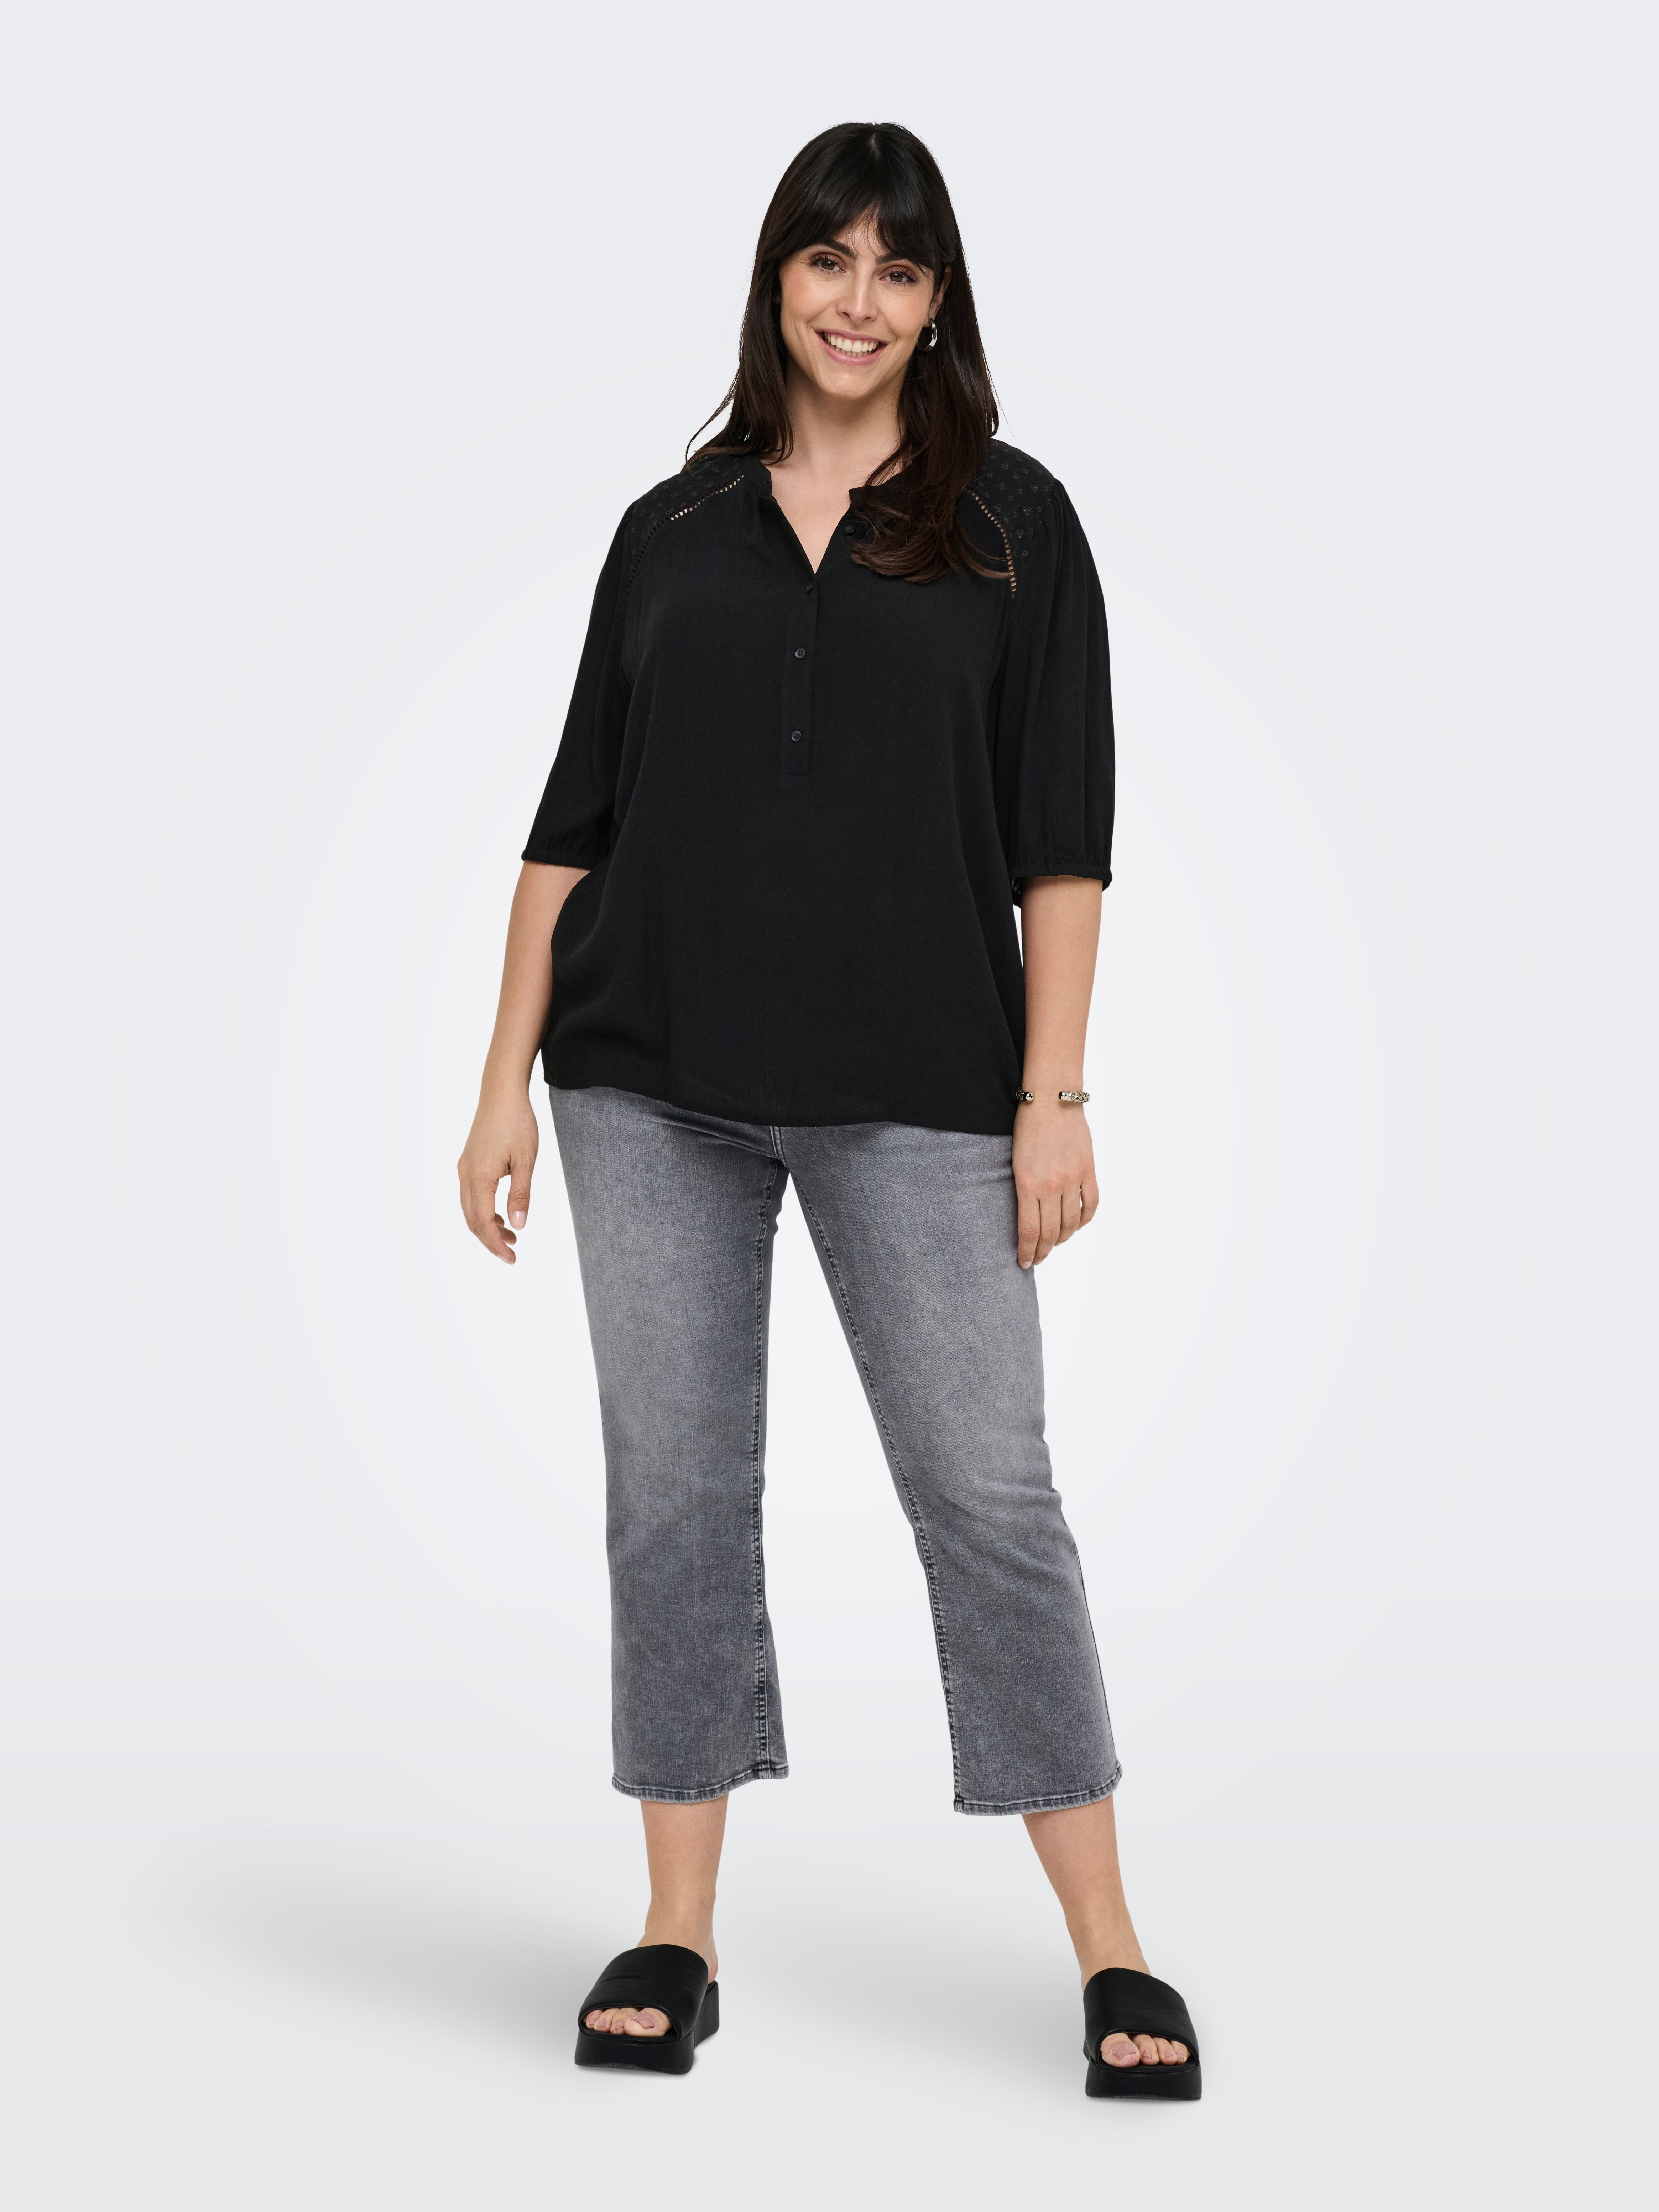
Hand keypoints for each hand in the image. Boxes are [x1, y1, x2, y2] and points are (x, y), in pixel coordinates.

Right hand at [458, 1085, 539, 1262]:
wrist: (501, 1093)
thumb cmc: (517, 1123)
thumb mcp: (525, 1161)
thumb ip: (521, 1195)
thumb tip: (519, 1226)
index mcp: (479, 1177)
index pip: (484, 1222)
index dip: (496, 1244)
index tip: (511, 1259)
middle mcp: (466, 1175)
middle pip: (472, 1220)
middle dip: (490, 1240)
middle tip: (511, 1254)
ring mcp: (464, 1168)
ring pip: (470, 1209)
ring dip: (487, 1226)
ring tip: (511, 1236)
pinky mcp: (468, 1162)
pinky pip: (471, 1196)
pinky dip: (483, 1211)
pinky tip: (501, 1214)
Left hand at [1013, 1102, 1098, 1268]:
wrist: (1052, 1099)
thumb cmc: (1026, 1127)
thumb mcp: (1015, 1161)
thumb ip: (1023, 1189)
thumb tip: (1027, 1217)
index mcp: (1027, 1184)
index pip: (1029, 1231)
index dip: (1027, 1251)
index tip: (1024, 1262)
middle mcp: (1051, 1185)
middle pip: (1050, 1232)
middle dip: (1042, 1251)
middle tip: (1037, 1259)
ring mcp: (1073, 1178)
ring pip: (1071, 1223)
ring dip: (1062, 1238)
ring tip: (1054, 1243)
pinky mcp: (1088, 1170)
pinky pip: (1091, 1205)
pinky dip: (1084, 1220)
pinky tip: (1075, 1226)